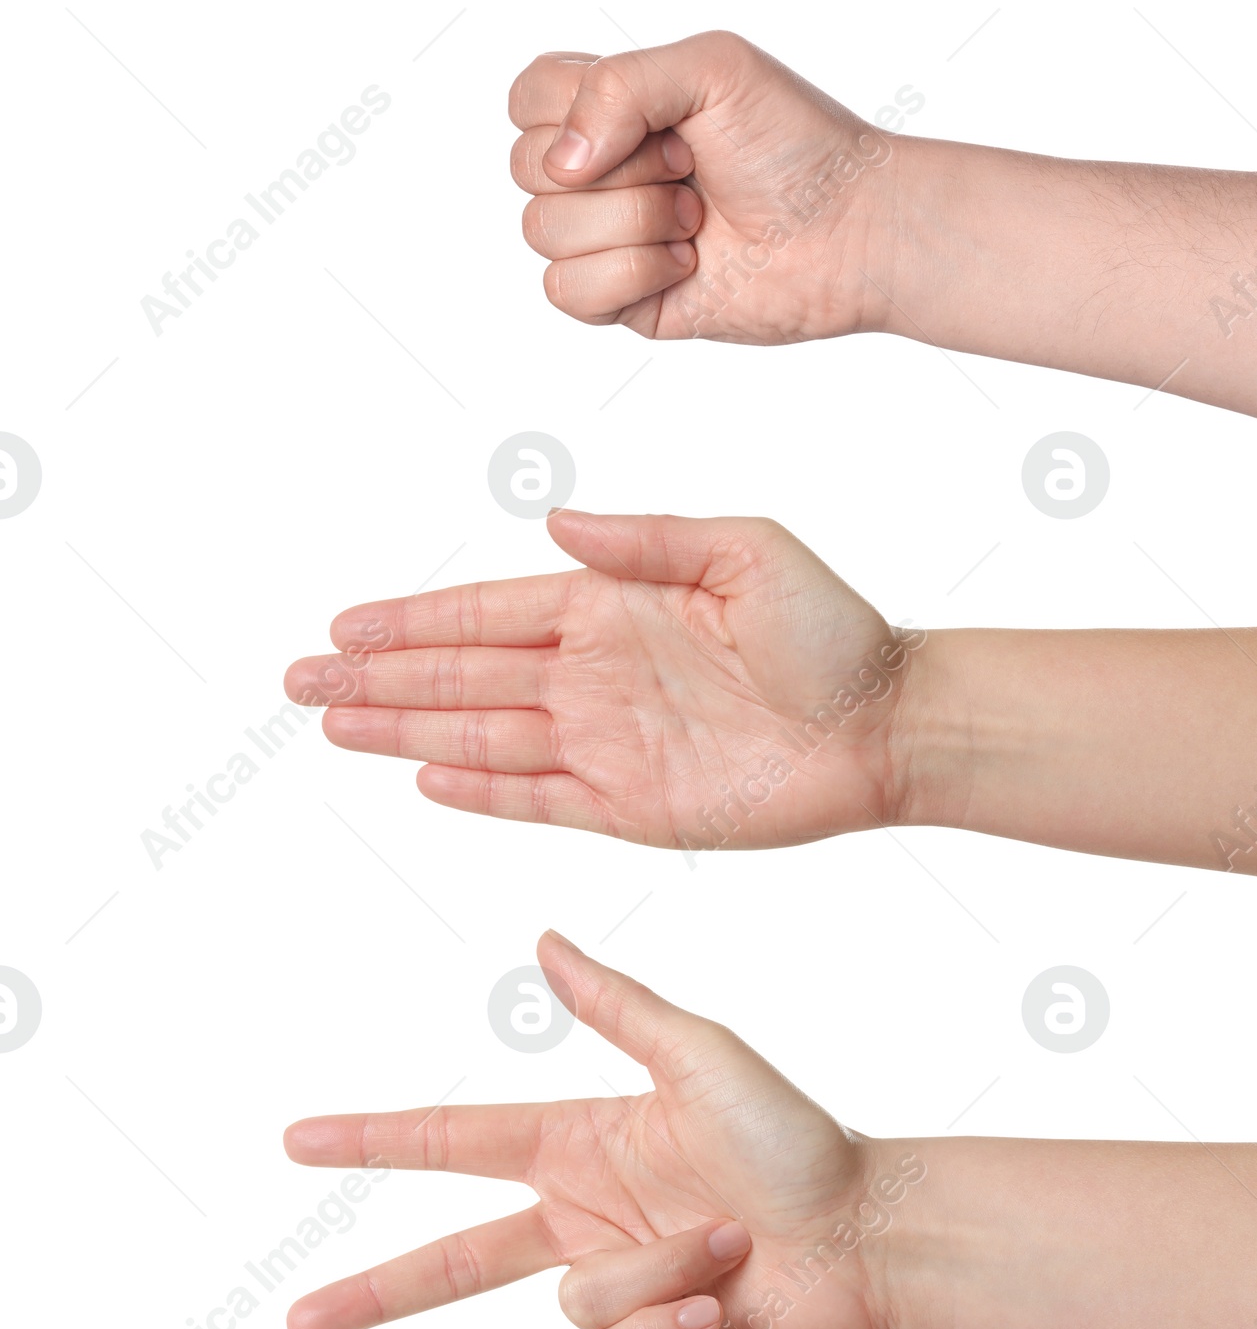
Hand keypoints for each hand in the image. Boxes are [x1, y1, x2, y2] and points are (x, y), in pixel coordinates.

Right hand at [282, 933, 910, 1328]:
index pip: (458, 1143)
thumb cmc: (793, 1136)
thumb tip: (545, 940)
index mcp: (583, 1145)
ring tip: (725, 1240)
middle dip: (377, 1291)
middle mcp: (587, 1216)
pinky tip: (724, 1294)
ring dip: (654, 1269)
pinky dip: (673, 1319)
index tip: (301, 1138)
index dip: (378, 1139)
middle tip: (298, 1319)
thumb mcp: (701, 1056)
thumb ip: (617, 1006)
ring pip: (573, 1300)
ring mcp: (619, 1283)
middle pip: (457, 1261)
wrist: (864, 1228)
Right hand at [284, 511, 922, 850]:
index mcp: (613, 606)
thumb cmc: (831, 629)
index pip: (489, 611)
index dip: (414, 620)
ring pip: (483, 736)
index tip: (345, 624)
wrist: (884, 723)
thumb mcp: (746, 550)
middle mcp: (596, 674)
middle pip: (464, 676)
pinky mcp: (634, 806)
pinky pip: (540, 798)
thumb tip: (551, 522)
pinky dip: (482, 791)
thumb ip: (646, 538)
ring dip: (408, 732)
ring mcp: (608, 742)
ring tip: (334, 725)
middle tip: (301, 679)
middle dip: (381, 677)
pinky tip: (425, 778)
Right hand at [508, 30, 902, 342]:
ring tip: (695, 218)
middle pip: (526, 168)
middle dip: (616, 168)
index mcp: (611, 110)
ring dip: (631, 221)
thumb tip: (561, 162)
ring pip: (542, 232)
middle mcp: (602, 175)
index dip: (569, 108)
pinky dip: (629, 274)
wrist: (849, 230)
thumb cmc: (795, 143)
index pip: (527, 99)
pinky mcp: (627, 303)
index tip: (657, 117)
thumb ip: (618, 84)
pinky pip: (567, 292)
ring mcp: (610, 242)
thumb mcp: (711, 67)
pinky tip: (686, 265)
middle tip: (689, 167)